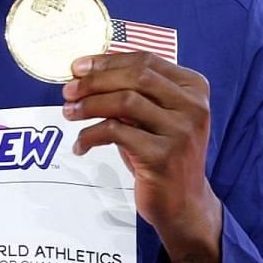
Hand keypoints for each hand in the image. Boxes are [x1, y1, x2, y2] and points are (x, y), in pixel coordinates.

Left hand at [63, 51, 222, 262]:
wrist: (183, 202)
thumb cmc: (160, 153)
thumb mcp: (152, 117)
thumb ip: (133, 91)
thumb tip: (84, 71)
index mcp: (194, 88)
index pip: (146, 60)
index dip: (107, 61)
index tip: (77, 67)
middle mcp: (193, 106)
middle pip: (135, 76)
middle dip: (95, 80)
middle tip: (68, 91)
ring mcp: (181, 130)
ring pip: (125, 101)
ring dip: (89, 105)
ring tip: (69, 113)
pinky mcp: (163, 155)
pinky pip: (116, 132)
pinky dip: (90, 136)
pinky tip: (81, 146)